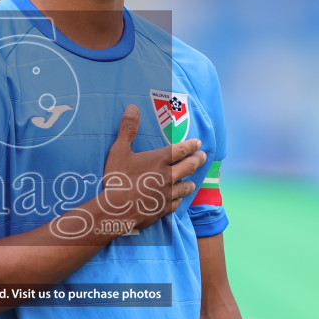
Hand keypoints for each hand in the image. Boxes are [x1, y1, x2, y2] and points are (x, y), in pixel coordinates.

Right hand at [97, 105, 206, 232]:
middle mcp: (168, 176)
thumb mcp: (119, 150)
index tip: (199, 143)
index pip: (181, 149)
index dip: (192, 145)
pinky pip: (176, 203)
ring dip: (190, 182)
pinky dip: (178, 200)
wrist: (116, 210)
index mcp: (159, 160)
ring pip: (186, 187)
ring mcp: (167, 194)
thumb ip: (128, 129)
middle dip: (198, 160)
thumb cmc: (117, 179)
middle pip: (189, 167)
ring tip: (192, 181)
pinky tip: (178, 200)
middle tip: (203, 157)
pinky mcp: (163, 209)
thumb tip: (132, 108)